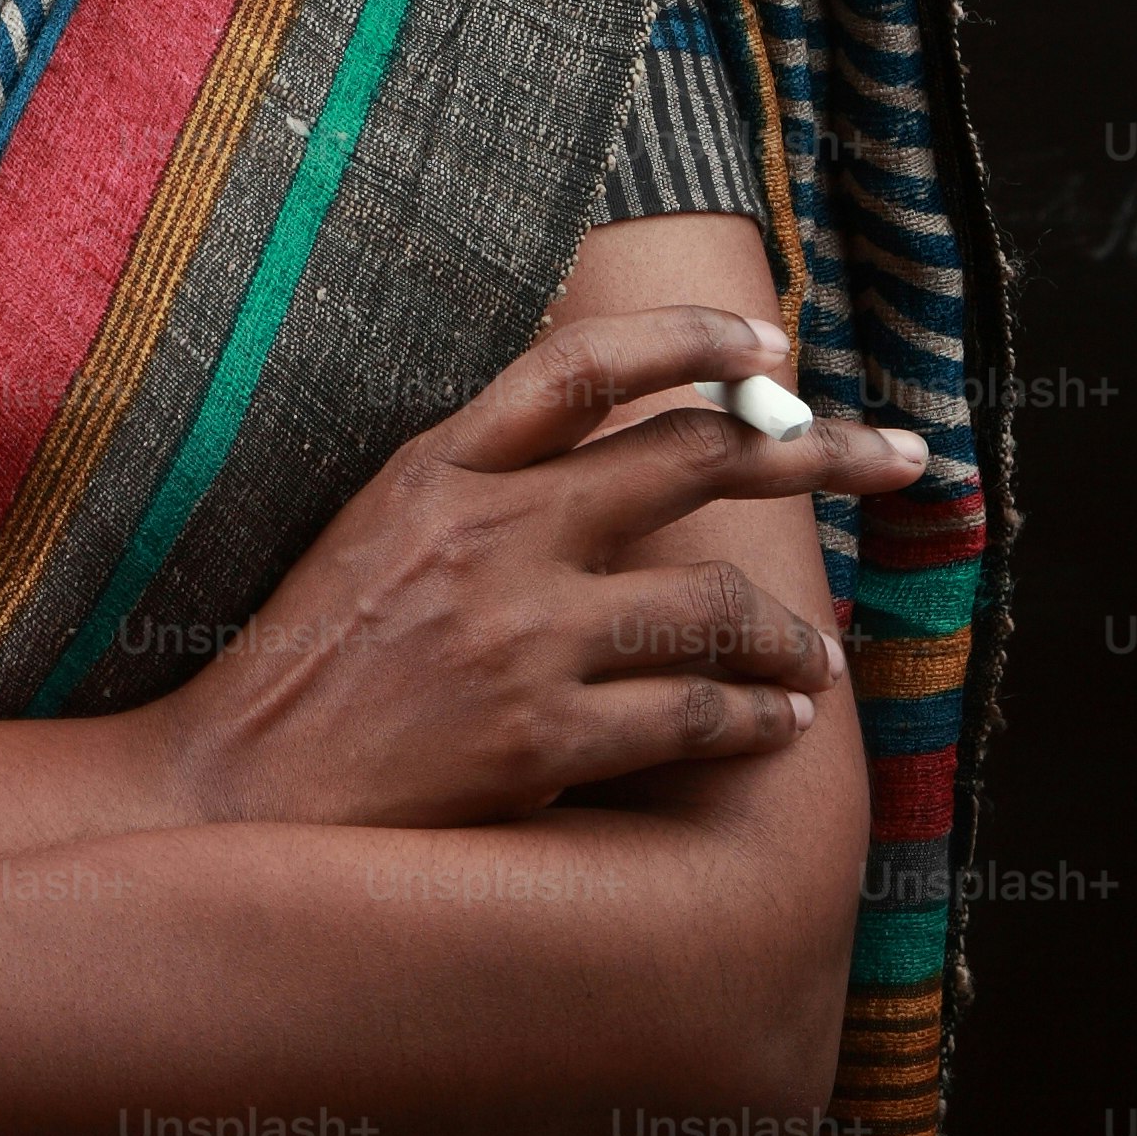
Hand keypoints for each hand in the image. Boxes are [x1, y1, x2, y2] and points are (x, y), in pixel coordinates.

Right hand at [147, 300, 925, 829]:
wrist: (238, 793)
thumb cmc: (307, 664)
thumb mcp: (373, 527)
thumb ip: (481, 481)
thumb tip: (609, 453)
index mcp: (439, 468)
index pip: (585, 365)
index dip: (693, 341)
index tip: (772, 347)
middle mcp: (491, 536)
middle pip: (693, 462)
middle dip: (817, 451)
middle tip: (899, 456)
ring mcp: (521, 638)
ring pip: (716, 608)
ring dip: (794, 632)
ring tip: (819, 656)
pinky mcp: (541, 740)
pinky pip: (693, 717)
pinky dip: (754, 719)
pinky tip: (778, 725)